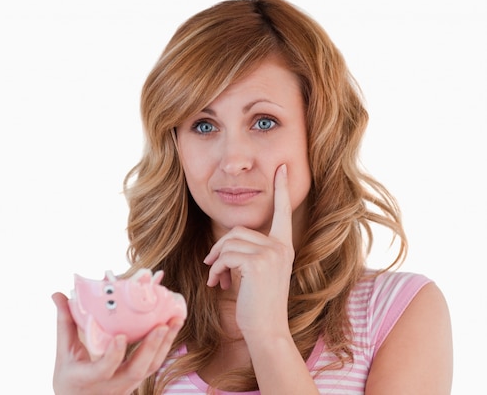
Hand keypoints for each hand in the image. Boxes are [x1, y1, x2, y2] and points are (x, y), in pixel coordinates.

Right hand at [52, 292, 183, 394]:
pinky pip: (154, 364)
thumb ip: (64, 323)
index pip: (104, 369)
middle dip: (151, 347)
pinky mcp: (137, 379)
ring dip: (165, 343)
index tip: (120, 337)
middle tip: (162, 325)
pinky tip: (172, 326)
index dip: (113, 355)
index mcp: (90, 378)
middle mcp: (112, 384)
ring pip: (151, 367)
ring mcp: (128, 384)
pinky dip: (164, 345)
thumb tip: (58, 294)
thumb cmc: (70, 378)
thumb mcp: (63, 353)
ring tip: (176, 319)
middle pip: (137, 370)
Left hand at [203, 164, 294, 336]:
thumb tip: (223, 245)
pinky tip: (218, 285)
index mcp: (284, 246)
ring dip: (217, 262)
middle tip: (215, 268)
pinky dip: (215, 270)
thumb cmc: (258, 304)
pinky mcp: (257, 263)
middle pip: (238, 230)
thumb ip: (249, 252)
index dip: (282, 189)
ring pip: (229, 242)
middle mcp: (281, 247)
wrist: (266, 329)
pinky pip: (225, 256)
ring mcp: (271, 254)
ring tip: (219, 279)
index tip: (283, 168)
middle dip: (220, 248)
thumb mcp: (257, 272)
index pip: (283, 212)